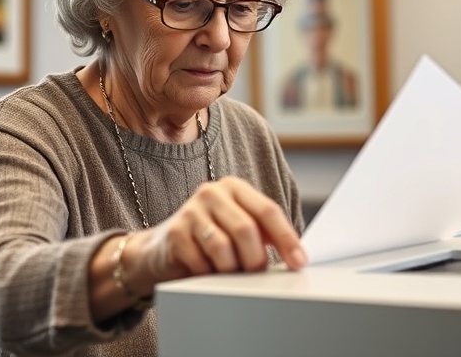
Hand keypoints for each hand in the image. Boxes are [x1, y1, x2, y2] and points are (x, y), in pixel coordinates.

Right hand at [126, 176, 307, 292]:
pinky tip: (206, 271)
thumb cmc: (209, 238)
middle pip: (247, 230)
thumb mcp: (238, 227)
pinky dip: (209, 274)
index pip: (268, 210)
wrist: (161, 249)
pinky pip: (201, 262)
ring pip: (223, 248)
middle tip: (256, 273)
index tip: (299, 262)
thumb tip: (296, 256)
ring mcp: (190, 211)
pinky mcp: (174, 233)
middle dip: (256, 259)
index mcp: (235, 187)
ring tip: (229, 272)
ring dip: (231, 269)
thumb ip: (264, 233)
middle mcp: (212, 193)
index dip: (287, 239)